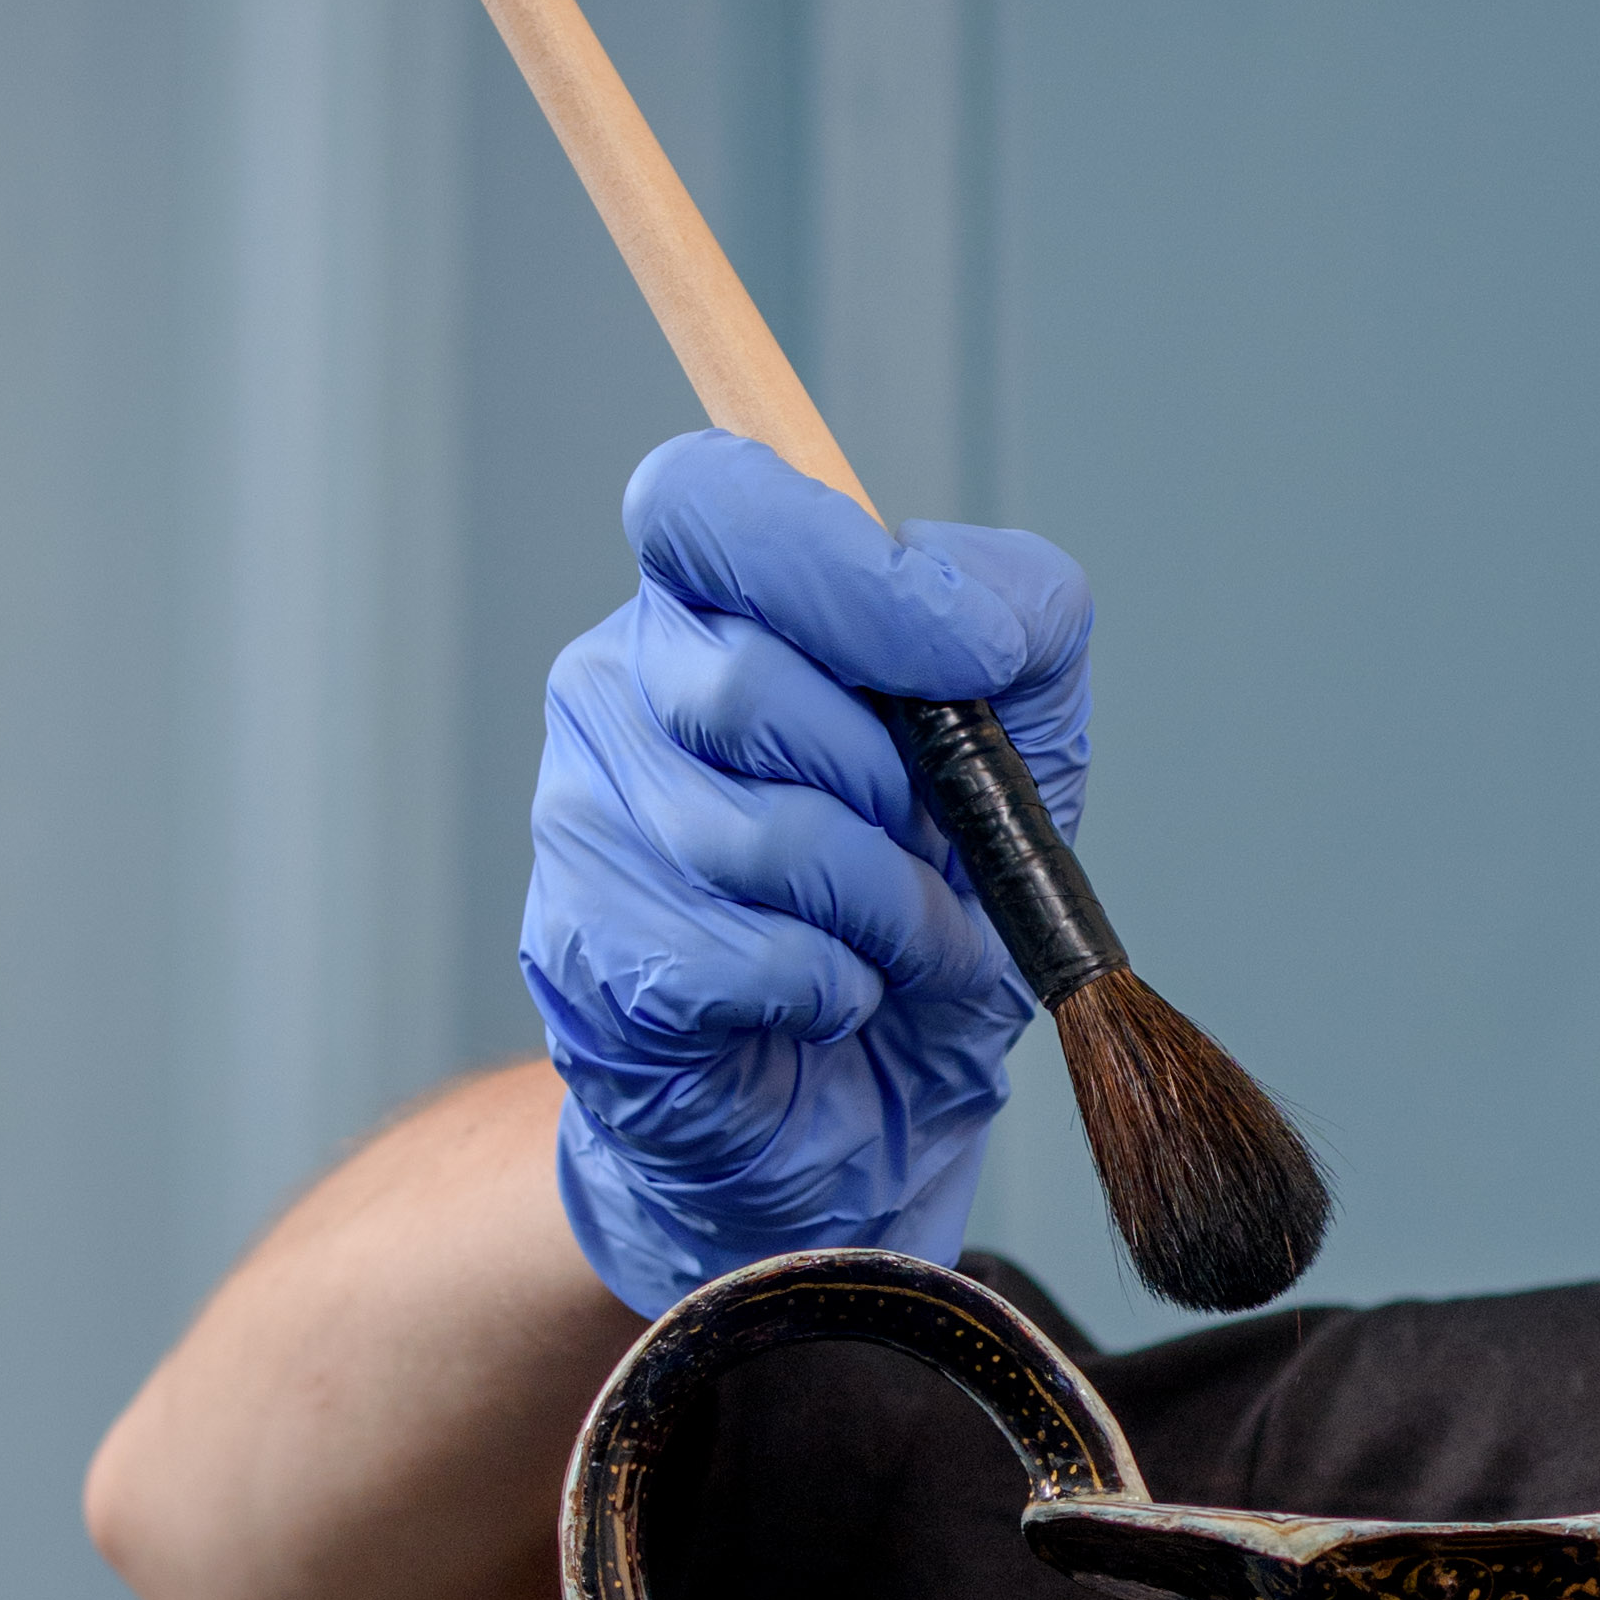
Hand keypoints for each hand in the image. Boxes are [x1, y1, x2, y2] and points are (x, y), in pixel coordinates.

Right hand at [521, 435, 1093, 1309]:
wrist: (859, 1098)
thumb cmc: (926, 895)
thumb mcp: (1020, 739)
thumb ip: (1019, 624)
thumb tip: (975, 615)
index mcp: (713, 595)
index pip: (704, 501)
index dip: (841, 572)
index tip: (970, 656)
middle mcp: (618, 681)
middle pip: (744, 684)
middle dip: (893, 792)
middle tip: (936, 851)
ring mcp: (579, 816)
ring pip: (750, 834)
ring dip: (883, 909)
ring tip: (906, 942)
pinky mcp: (581, 954)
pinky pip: (735, 958)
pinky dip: (832, 990)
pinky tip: (834, 1000)